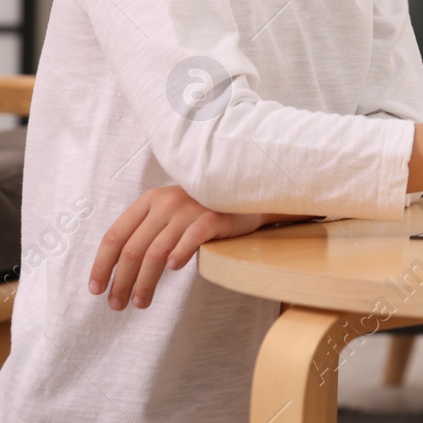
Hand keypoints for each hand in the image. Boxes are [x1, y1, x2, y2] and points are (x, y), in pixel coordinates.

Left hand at [87, 185, 282, 309]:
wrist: (244, 197)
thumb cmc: (201, 211)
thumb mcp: (169, 213)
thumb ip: (146, 231)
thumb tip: (116, 269)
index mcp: (149, 201)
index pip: (115, 236)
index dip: (101, 266)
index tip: (96, 290)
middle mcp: (165, 203)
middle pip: (133, 250)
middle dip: (121, 282)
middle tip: (117, 305)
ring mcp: (189, 209)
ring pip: (156, 253)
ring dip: (144, 283)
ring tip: (140, 303)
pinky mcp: (213, 218)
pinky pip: (190, 240)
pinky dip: (178, 256)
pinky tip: (173, 270)